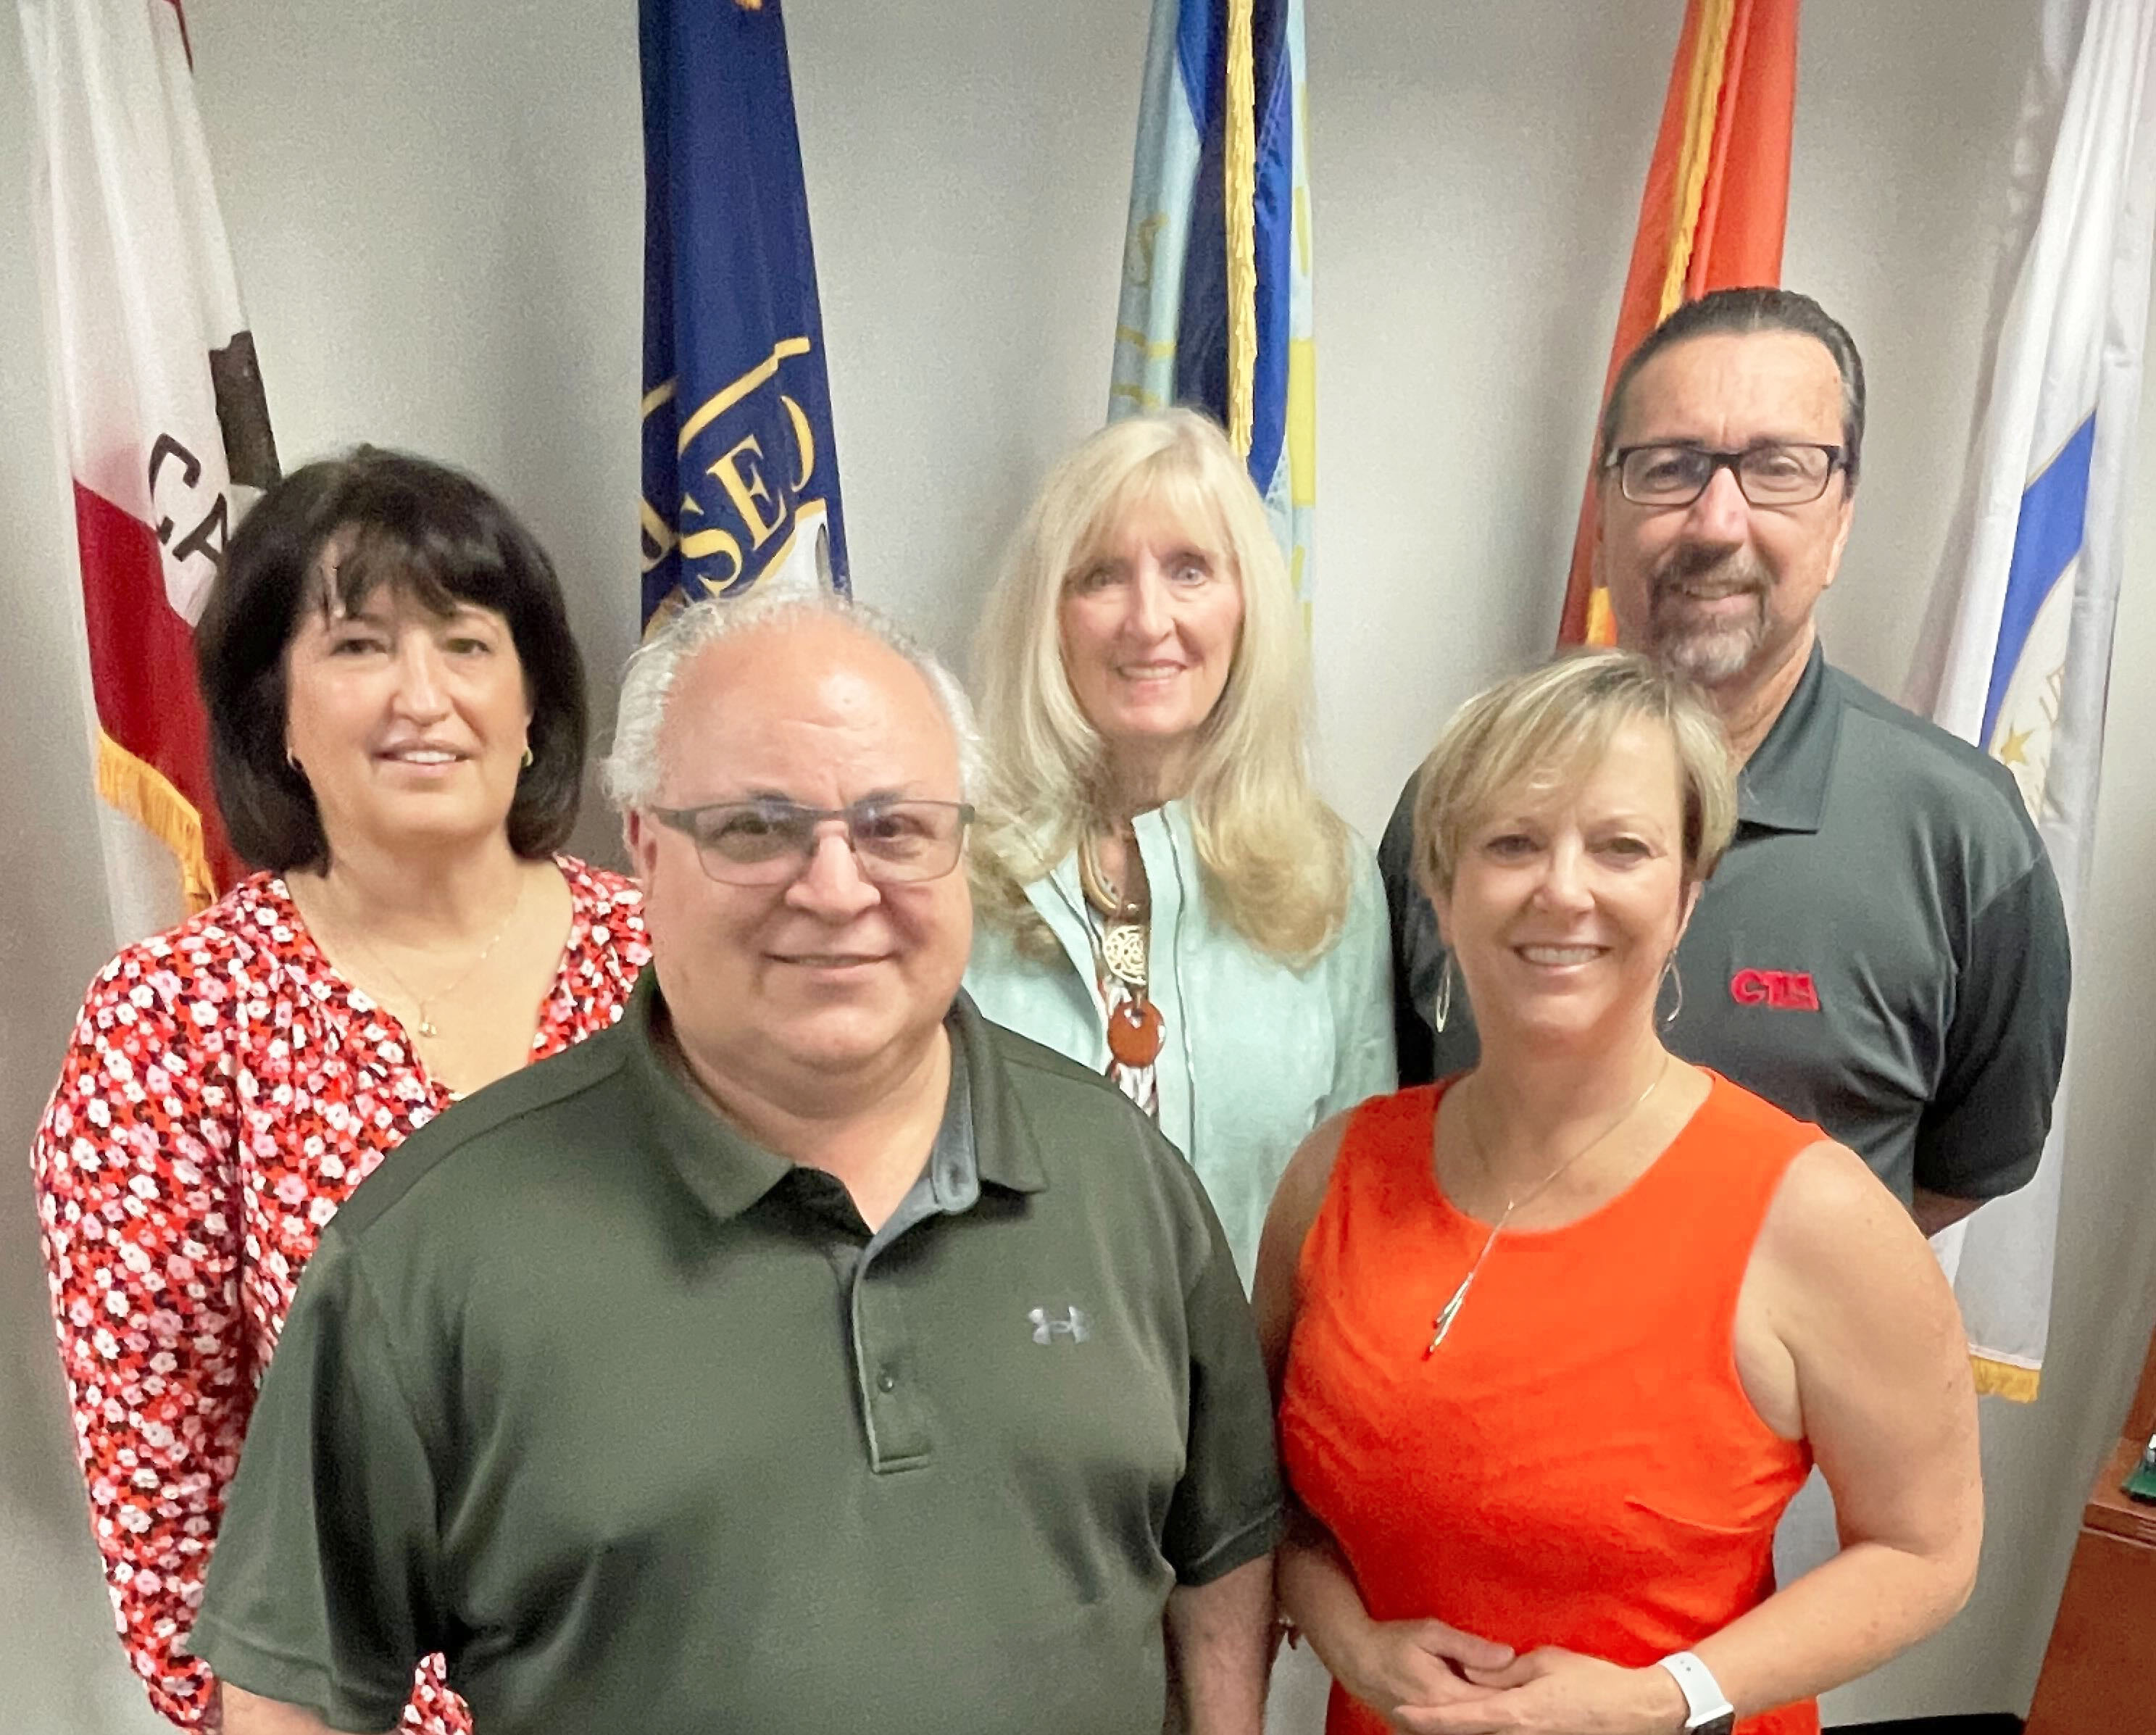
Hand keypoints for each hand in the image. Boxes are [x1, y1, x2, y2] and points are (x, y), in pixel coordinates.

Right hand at [1327, 1616, 1515, 1730]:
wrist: (1356, 1659)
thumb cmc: (1392, 1640)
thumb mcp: (1430, 1633)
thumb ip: (1470, 1647)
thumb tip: (1509, 1655)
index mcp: (1444, 1694)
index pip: (1492, 1703)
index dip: (1516, 1696)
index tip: (1537, 1689)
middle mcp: (1438, 1719)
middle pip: (1484, 1723)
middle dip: (1507, 1713)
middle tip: (1530, 1701)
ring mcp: (1428, 1731)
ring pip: (1471, 1731)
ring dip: (1490, 1721)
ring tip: (1511, 1710)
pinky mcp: (1421, 1734)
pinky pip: (1454, 1732)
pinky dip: (1471, 1725)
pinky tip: (1483, 1717)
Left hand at [1387, 1645, 1688, 1734]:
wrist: (1636, 1712)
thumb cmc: (1593, 1682)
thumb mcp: (1545, 1663)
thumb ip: (1503, 1671)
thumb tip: (1470, 1670)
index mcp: (1516, 1713)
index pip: (1461, 1718)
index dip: (1429, 1717)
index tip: (1403, 1711)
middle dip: (1439, 1728)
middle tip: (1411, 1718)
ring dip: (1464, 1729)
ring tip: (1438, 1721)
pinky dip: (1489, 1732)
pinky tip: (1478, 1724)